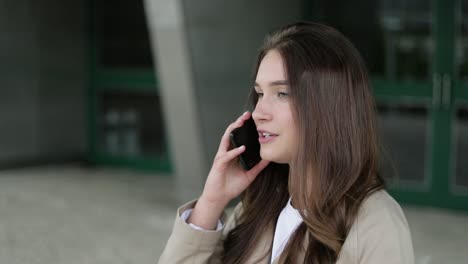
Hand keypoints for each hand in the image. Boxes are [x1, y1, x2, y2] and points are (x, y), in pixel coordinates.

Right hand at [188, 111, 268, 229]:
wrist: (219, 197)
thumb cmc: (231, 186)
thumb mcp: (249, 175)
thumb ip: (258, 166)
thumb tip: (269, 158)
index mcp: (233, 153)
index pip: (239, 137)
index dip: (245, 128)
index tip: (254, 119)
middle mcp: (227, 152)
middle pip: (232, 133)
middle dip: (238, 123)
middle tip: (247, 115)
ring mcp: (222, 157)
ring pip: (226, 139)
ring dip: (233, 130)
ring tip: (240, 122)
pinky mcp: (218, 164)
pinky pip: (226, 156)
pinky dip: (234, 151)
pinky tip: (242, 148)